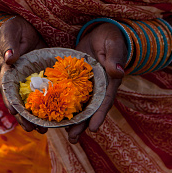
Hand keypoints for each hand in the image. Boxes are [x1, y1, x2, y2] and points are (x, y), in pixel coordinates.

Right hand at [0, 16, 47, 133]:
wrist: (24, 28)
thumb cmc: (12, 30)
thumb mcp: (9, 33)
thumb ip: (9, 45)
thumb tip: (10, 58)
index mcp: (8, 73)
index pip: (8, 92)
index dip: (13, 105)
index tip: (18, 116)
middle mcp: (19, 82)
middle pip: (21, 104)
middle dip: (27, 118)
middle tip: (36, 130)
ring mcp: (31, 82)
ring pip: (34, 102)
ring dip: (39, 117)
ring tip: (47, 129)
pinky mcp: (43, 79)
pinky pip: (47, 93)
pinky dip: (51, 104)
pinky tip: (59, 115)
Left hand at [67, 23, 126, 143]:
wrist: (101, 33)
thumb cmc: (111, 38)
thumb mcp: (113, 45)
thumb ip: (114, 58)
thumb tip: (119, 71)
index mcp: (110, 82)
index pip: (105, 101)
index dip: (99, 115)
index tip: (94, 129)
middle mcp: (99, 88)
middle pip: (91, 110)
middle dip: (82, 125)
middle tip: (73, 139)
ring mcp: (87, 86)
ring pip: (79, 106)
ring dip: (72, 120)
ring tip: (63, 134)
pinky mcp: (76, 81)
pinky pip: (69, 95)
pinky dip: (62, 104)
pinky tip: (52, 115)